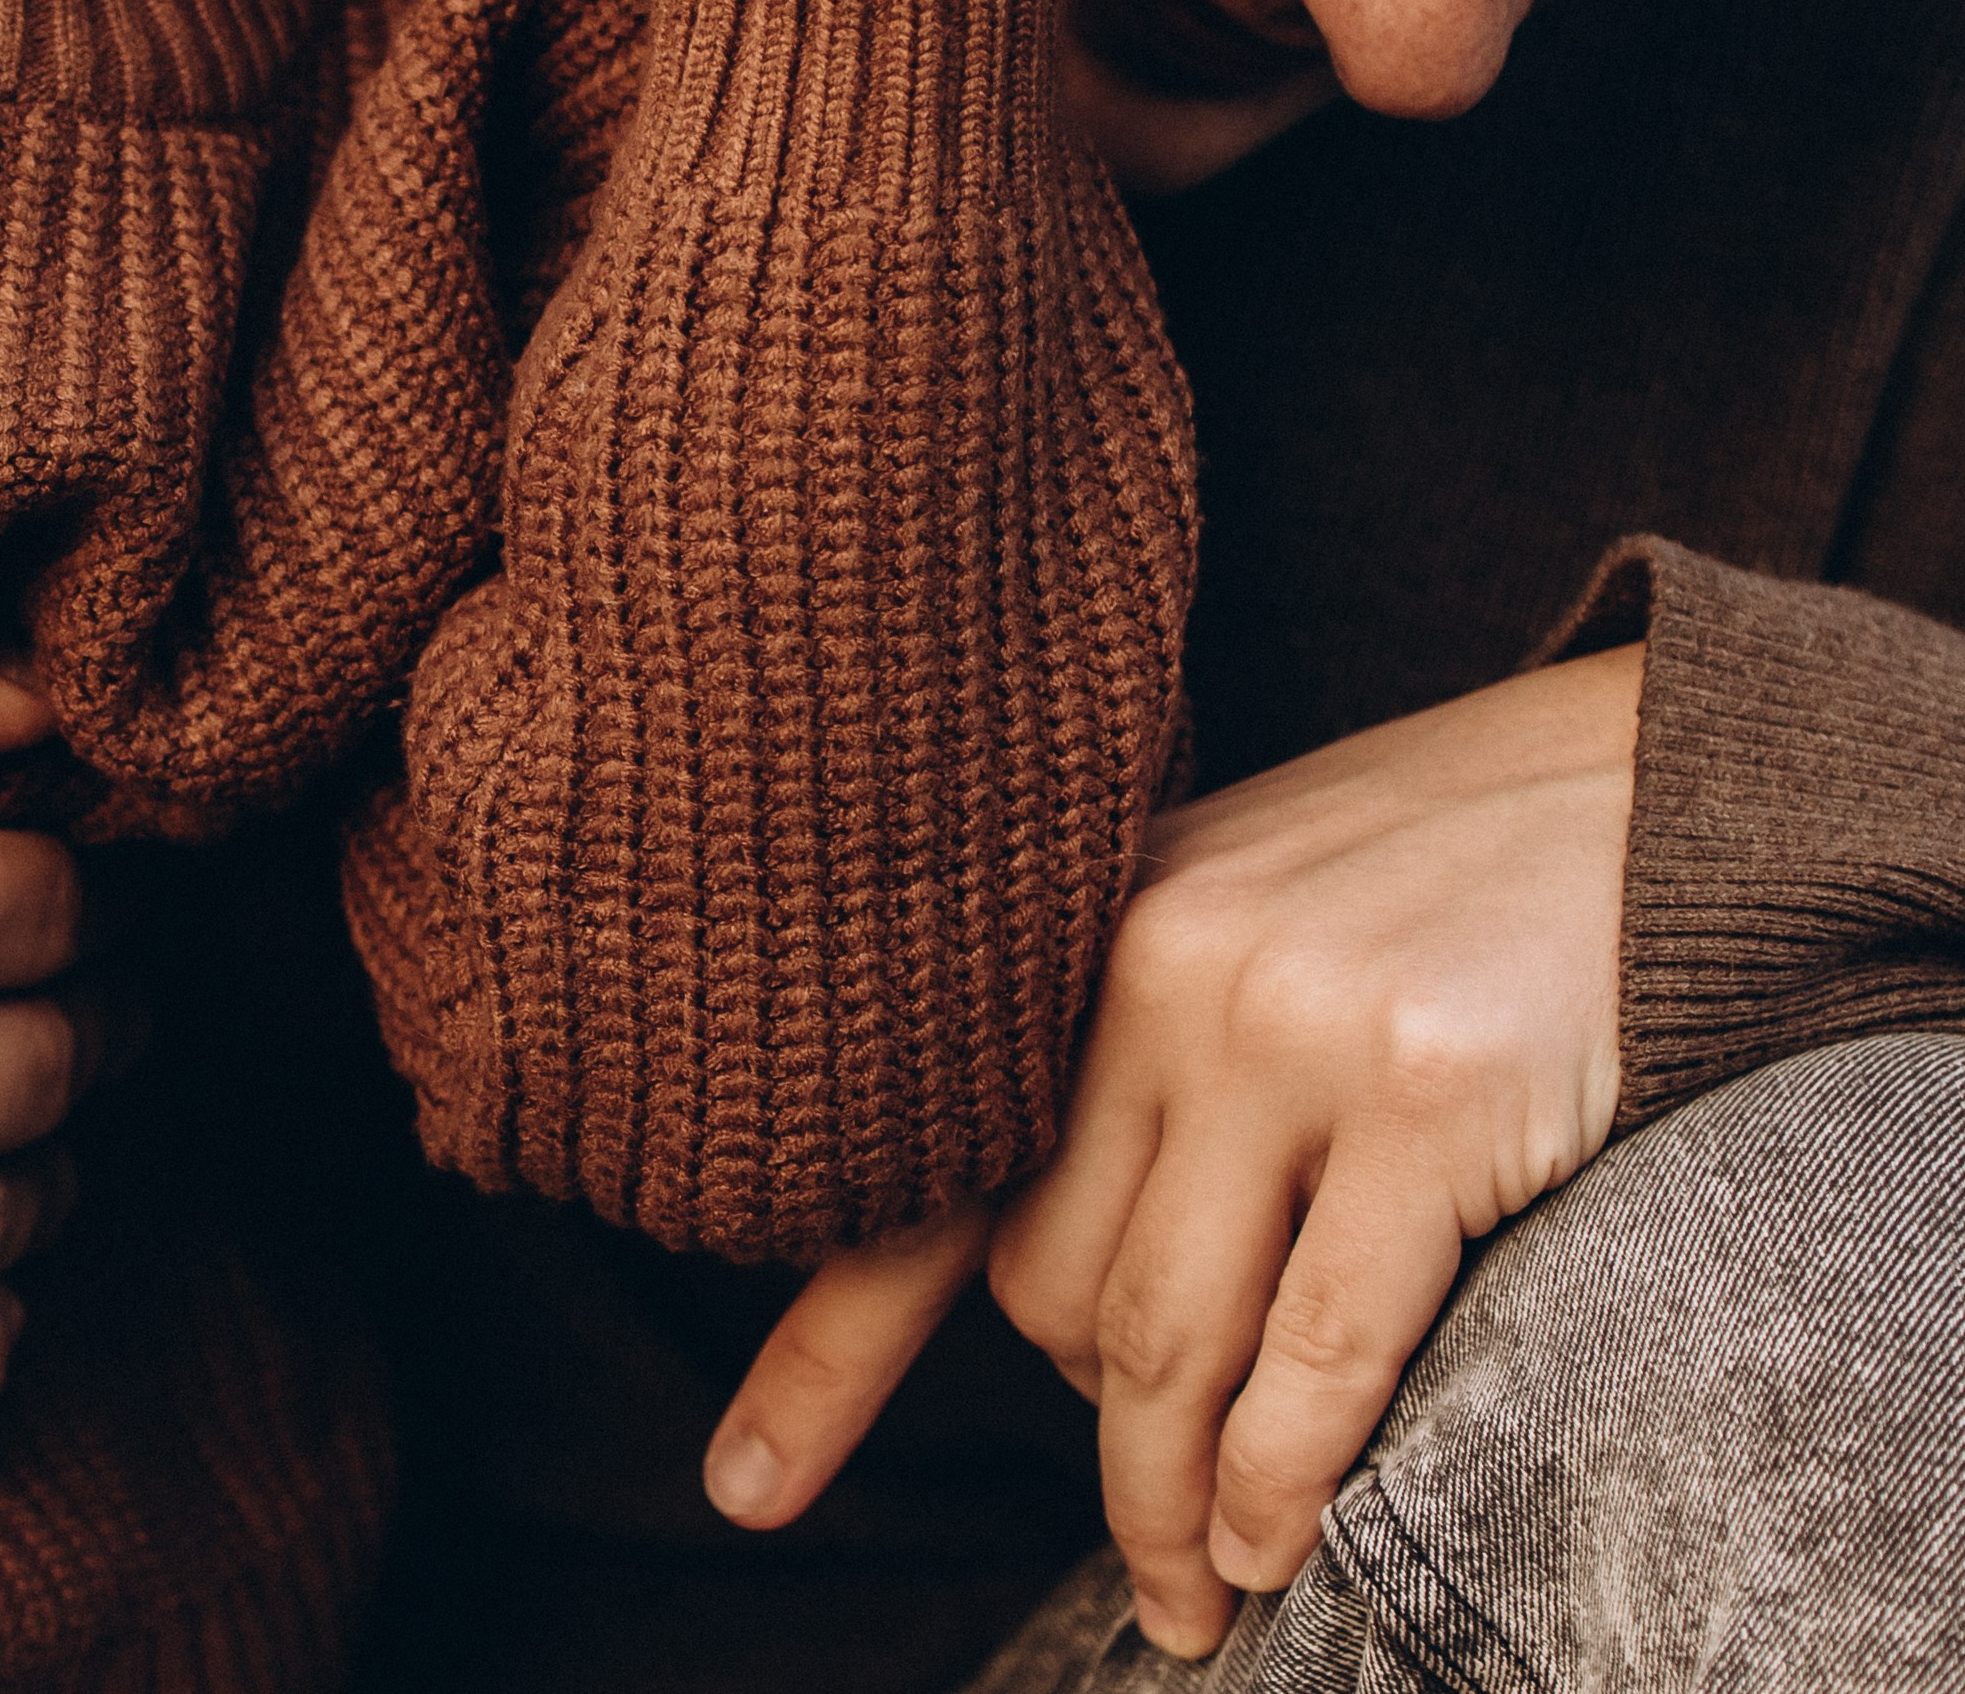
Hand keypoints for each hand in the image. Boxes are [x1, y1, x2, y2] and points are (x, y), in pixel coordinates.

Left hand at [704, 648, 1639, 1655]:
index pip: (927, 1167)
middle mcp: (1161, 964)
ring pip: (1170, 1345)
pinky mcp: (1430, 1091)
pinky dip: (1284, 1484)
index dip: (827, 1351)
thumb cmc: (1419, 878)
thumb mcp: (1227, 919)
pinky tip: (1281, 1543)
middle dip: (1097, 1439)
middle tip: (1148, 1531)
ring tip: (1198, 1594)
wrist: (1631, 779)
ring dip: (1172, 1511)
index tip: (743, 1491)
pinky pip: (1318, 1354)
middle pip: (1055, 1294)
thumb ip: (1125, 1061)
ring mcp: (1292, 1023)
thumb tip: (1044, 1300)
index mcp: (1093, 929)